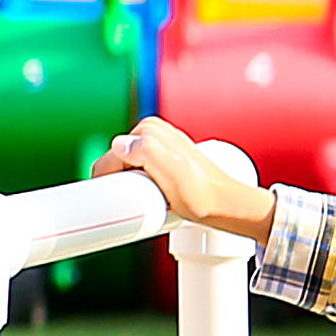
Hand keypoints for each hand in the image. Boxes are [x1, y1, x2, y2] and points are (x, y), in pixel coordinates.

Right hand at [97, 114, 277, 240]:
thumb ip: (146, 151)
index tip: (120, 200)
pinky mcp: (164, 159)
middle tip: (142, 199)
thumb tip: (121, 144)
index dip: (110, 180)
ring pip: (128, 167)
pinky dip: (141, 184)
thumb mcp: (172, 172)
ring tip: (153, 198)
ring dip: (132, 184)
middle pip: (118, 160)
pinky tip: (155, 195)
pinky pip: (140, 172)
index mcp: (148, 129)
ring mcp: (159, 145)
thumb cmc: (201, 195)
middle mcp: (153, 132)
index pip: (111, 155)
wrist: (226, 206)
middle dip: (122, 181)